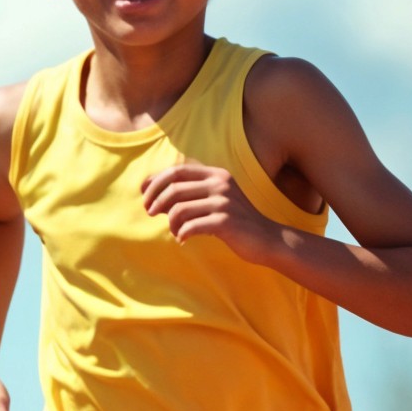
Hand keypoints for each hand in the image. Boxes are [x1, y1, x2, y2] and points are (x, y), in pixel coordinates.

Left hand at [141, 160, 284, 261]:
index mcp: (216, 174)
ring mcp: (224, 202)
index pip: (176, 171)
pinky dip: (182, 234)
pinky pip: (191, 226)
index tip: (144, 194)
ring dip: (171, 223)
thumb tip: (153, 197)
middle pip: (173, 188)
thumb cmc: (235, 221)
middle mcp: (220, 184)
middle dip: (155, 201)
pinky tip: (183, 239)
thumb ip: (188, 196)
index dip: (155, 181)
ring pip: (179, 209)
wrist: (267, 239)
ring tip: (175, 231)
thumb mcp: (213, 201)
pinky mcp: (226, 222)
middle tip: (150, 213)